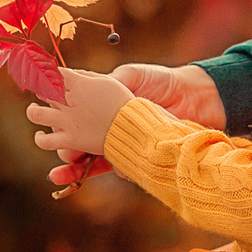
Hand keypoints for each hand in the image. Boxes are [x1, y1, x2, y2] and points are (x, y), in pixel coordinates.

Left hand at [28, 68, 134, 158]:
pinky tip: (41, 134)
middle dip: (41, 88)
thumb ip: (86, 77)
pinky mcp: (70, 140)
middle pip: (43, 90)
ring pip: (36, 114)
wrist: (133, 127)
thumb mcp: (107, 81)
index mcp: (78, 84)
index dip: (48, 73)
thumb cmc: (124, 102)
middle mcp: (69, 102)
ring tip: (34, 109)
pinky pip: (45, 141)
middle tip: (43, 90)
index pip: (54, 73)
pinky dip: (40, 138)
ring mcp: (67, 122)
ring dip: (33, 110)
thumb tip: (71, 74)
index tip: (47, 74)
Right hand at [45, 62, 224, 188]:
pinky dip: (111, 170)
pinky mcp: (140, 156)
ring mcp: (125, 142)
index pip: (77, 115)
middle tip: (60, 154)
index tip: (52, 126)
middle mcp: (112, 126)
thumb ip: (111, 83)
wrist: (200, 98)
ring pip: (94, 159)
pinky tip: (105, 169)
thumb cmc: (165, 80)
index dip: (62, 122)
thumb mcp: (134, 75)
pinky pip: (120, 167)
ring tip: (59, 176)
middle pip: (80, 141)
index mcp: (106, 104)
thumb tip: (89, 95)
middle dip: (65, 150)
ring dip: (75, 170)